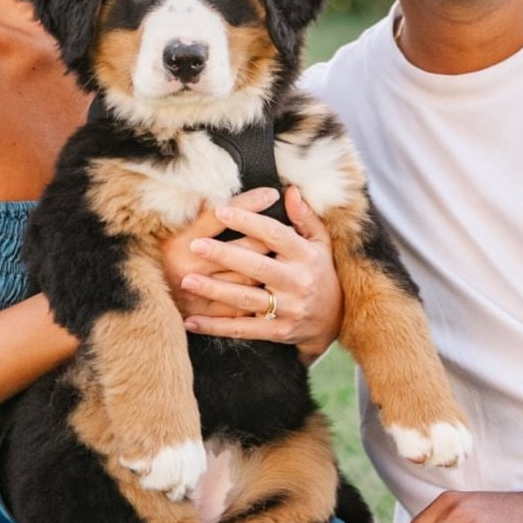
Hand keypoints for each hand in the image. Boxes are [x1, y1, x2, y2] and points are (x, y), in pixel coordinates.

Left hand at [179, 186, 342, 360]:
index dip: (248, 222)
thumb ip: (304, 217)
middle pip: (257, 266)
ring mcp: (288, 309)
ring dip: (214, 291)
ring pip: (246, 299)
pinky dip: (216, 327)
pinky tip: (191, 322)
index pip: (274, 234)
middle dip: (224, 255)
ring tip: (187, 280)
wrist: (334, 320)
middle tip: (195, 245)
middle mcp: (297, 282)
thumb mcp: (320, 242)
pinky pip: (242, 329)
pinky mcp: (278, 332)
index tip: (221, 210)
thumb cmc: (320, 272)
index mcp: (305, 256)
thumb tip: (289, 190)